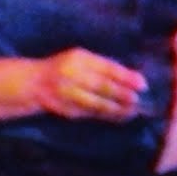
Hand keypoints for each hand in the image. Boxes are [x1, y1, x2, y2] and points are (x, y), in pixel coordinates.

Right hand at [32, 49, 146, 121]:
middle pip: (101, 86)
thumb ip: (102, 67)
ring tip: (132, 111)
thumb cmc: (63, 68)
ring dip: (116, 108)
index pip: (105, 68)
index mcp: (78, 58)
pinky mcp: (67, 109)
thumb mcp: (80, 59)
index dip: (125, 77)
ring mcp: (67, 94)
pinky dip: (107, 115)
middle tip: (137, 99)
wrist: (34, 83)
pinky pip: (91, 113)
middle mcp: (71, 75)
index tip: (142, 84)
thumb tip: (132, 78)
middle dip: (121, 94)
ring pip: (96, 103)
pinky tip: (119, 116)